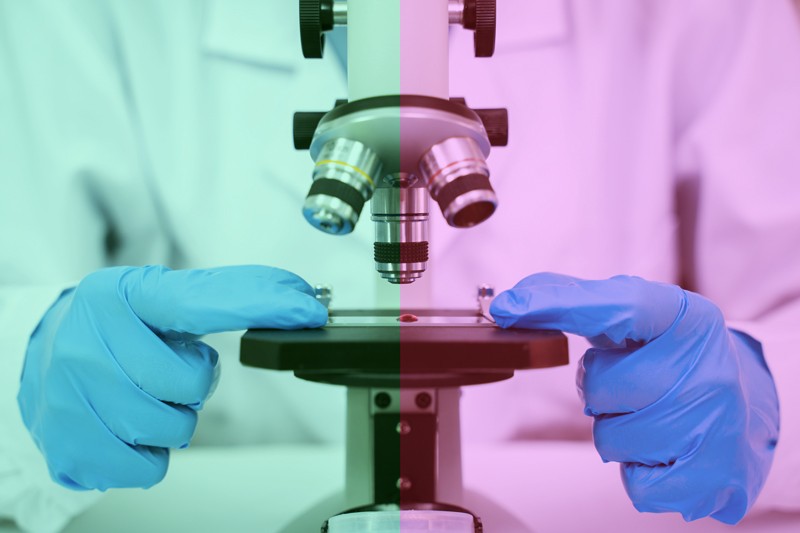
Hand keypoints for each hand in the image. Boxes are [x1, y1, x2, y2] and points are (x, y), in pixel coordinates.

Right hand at [18, 265, 326, 490]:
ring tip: (146, 396)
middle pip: (190, 383)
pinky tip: (129, 427)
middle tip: (168, 371)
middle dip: (193, 383)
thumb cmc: (117, 330)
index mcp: (122, 295)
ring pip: (172, 428)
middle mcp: (89, 341)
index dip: (259, 304)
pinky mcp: (69, 444)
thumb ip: (228, 297)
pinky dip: (151, 454)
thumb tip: (299, 301)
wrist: (43, 359)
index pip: (199, 301)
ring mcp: (72, 396)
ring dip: (174, 419)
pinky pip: (148, 467)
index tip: (305, 310)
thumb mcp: (162, 299)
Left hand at [490, 273, 778, 523]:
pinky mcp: (711, 476)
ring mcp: (712, 426)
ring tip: (651, 415)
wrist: (747, 407)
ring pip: (610, 439)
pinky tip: (663, 449)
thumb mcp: (640, 316)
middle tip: (633, 383)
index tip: (509, 308)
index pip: (619, 305)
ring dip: (618, 431)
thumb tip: (510, 304)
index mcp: (686, 319)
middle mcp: (706, 369)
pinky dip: (638, 471)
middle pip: (600, 386)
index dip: (558, 305)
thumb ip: (577, 301)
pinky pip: (635, 483)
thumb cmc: (677, 357)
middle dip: (601, 390)